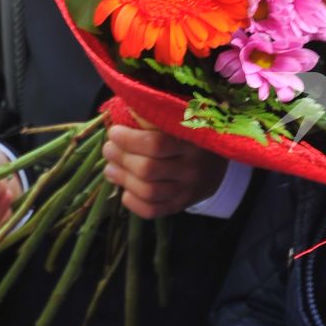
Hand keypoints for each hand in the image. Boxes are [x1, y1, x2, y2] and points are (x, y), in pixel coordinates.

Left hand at [103, 123, 223, 218]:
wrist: (216, 167)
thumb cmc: (191, 137)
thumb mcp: (181, 121)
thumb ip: (155, 117)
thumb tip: (120, 114)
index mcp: (192, 142)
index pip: (155, 144)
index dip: (128, 139)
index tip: (114, 132)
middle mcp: (192, 169)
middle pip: (148, 169)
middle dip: (120, 158)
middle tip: (108, 149)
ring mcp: (187, 191)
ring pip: (148, 192)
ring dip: (123, 179)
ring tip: (110, 169)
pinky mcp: (180, 206)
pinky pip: (152, 211)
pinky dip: (132, 202)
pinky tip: (125, 190)